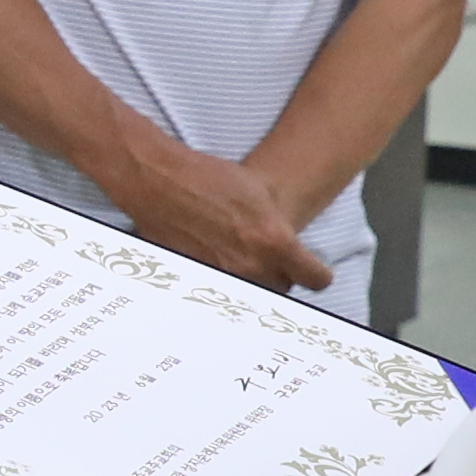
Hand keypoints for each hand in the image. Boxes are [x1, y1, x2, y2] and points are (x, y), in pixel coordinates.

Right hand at [110, 136, 334, 295]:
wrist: (159, 183)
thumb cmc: (208, 180)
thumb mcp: (260, 191)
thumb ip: (283, 224)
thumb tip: (295, 247)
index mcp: (274, 242)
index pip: (316, 278)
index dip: (315, 273)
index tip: (310, 268)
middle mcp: (252, 267)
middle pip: (282, 290)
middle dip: (278, 276)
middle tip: (266, 257)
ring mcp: (224, 279)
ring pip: (253, 295)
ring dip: (251, 282)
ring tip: (238, 257)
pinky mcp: (200, 283)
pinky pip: (223, 293)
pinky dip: (222, 282)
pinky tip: (214, 259)